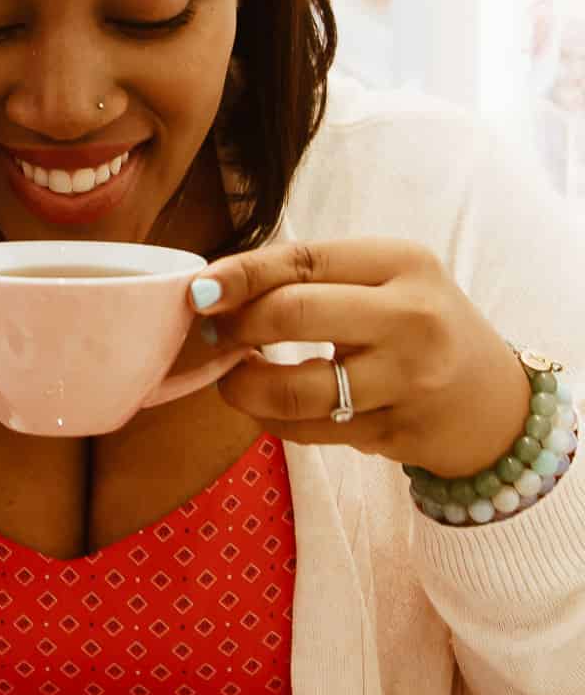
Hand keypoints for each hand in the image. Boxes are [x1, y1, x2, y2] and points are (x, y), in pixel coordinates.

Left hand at [192, 237, 531, 479]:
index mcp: (403, 263)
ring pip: (297, 389)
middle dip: (237, 325)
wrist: (495, 403)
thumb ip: (314, 277)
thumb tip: (218, 289)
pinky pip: (312, 432)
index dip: (241, 274)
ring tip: (230, 377)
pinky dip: (273, 420)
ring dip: (244, 385)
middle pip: (294, 316)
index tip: (199, 290)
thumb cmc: (422, 324)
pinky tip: (264, 406)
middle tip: (214, 332)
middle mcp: (410, 319)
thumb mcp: (388, 279)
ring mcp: (407, 382)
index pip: (305, 260)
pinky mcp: (397, 435)